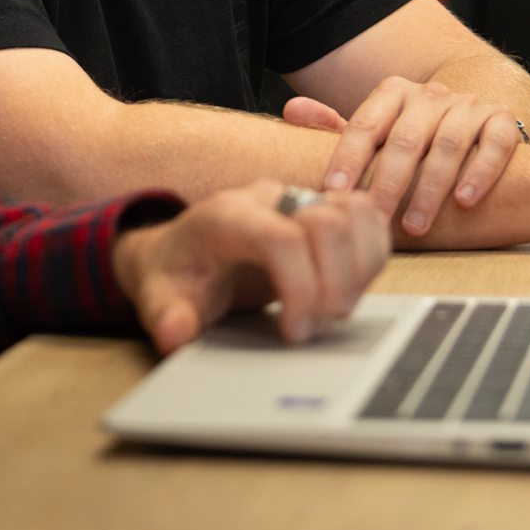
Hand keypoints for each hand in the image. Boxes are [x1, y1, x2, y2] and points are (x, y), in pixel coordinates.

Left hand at [111, 182, 389, 352]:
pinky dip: (372, 258)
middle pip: (328, 222)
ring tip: (331, 312)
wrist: (183, 252)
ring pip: (358, 214)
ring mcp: (300, 198)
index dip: (301, 288)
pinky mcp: (324, 209)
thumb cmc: (177, 274)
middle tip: (312, 329)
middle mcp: (269, 198)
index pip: (282, 237)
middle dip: (333, 286)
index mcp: (226, 214)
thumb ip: (166, 316)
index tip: (294, 332)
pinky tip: (347, 291)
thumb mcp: (158, 298)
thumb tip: (175, 331)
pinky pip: (369, 219)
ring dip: (358, 273)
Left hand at [282, 79, 522, 235]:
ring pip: (448, 144)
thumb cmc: (416, 137)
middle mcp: (430, 95)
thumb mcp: (377, 131)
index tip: (336, 192)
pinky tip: (464, 200)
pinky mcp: (502, 120)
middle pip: (405, 139)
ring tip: (417, 224)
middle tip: (377, 219)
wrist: (478, 121)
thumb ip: (335, 127)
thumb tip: (291, 110)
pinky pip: (494, 144)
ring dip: (431, 188)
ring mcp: (468, 105)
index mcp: (393, 93)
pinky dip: (480, 172)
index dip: (349, 157)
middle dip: (389, 183)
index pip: (365, 124)